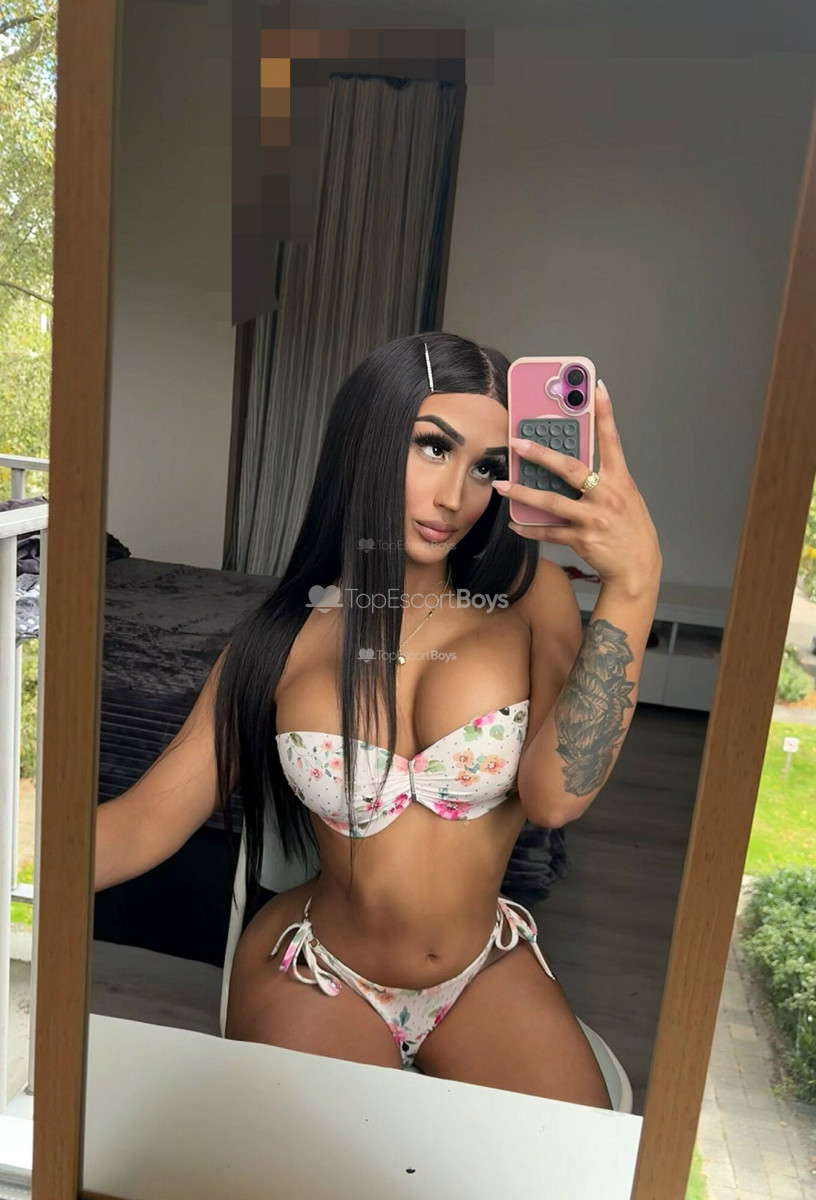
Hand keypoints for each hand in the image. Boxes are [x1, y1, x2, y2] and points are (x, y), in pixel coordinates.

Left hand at [492, 379, 661, 593]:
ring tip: (502, 485)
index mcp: (620, 482)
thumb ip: (603, 480)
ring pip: (551, 501)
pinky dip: (530, 527)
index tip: (596, 390)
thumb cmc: (631, 531)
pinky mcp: (581, 539)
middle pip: (570, 468)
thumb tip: (573, 464)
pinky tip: (514, 522)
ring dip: (522, 492)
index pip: (612, 441)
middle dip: (541, 453)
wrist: (638, 569)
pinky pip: (549, 531)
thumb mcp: (625, 498)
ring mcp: (593, 519)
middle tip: (518, 442)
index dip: (605, 414)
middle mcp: (606, 497)